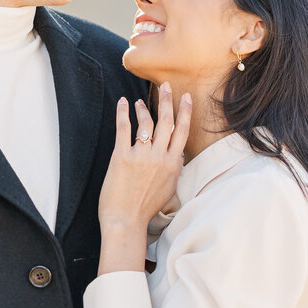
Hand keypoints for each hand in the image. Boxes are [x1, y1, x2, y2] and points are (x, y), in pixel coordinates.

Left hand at [97, 83, 191, 274]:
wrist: (126, 221)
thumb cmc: (146, 209)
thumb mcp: (168, 189)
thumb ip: (174, 170)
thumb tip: (177, 156)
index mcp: (173, 164)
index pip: (182, 131)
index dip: (184, 112)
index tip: (185, 97)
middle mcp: (160, 157)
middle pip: (166, 122)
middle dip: (167, 100)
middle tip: (167, 86)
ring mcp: (141, 156)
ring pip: (146, 123)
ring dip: (144, 108)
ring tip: (140, 101)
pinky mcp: (122, 157)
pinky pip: (124, 128)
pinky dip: (123, 113)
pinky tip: (123, 103)